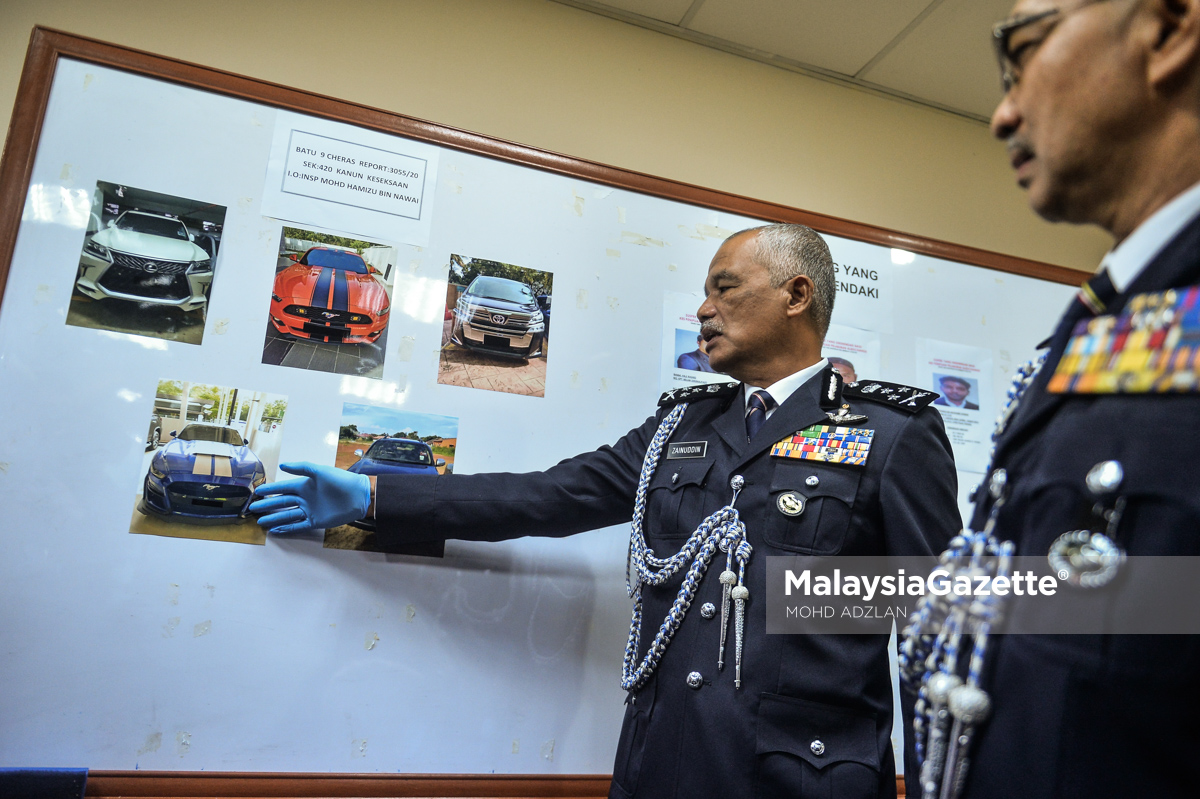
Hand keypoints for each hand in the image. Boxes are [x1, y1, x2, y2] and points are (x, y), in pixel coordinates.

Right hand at [249, 462, 371, 533]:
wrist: (357, 496)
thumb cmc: (340, 480)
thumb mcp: (320, 471)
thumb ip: (301, 468)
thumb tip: (282, 466)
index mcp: (304, 485)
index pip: (282, 488)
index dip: (270, 490)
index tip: (256, 492)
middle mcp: (304, 498)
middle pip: (281, 503)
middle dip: (268, 505)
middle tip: (253, 509)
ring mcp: (309, 510)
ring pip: (287, 515)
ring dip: (274, 518)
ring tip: (260, 522)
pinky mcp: (315, 521)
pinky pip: (298, 526)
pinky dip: (287, 528)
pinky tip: (276, 531)